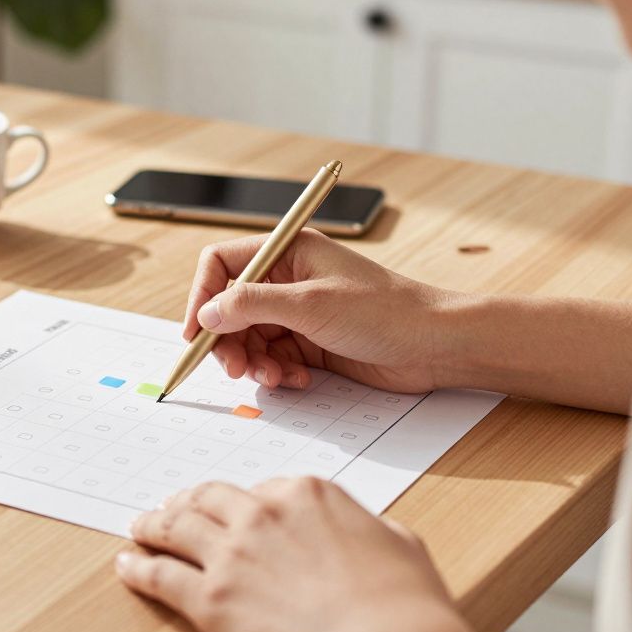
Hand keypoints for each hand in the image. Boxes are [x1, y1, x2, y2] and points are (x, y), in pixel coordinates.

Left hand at [116, 478, 495, 631]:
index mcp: (309, 493)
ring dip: (152, 524)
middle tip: (172, 507)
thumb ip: (368, 527)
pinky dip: (138, 567)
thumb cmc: (408, 608)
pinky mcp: (212, 599)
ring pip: (175, 526)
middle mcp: (264, 513)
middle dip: (187, 501)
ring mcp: (233, 554)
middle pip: (209, 498)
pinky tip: (127, 565)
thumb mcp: (399, 543)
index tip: (231, 509)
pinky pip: (160, 575)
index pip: (262, 489)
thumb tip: (364, 532)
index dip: (244, 502)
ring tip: (139, 527)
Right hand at [184, 230, 459, 392]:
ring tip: (276, 377)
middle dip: (228, 340)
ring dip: (255, 362)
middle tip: (235, 368)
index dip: (202, 297)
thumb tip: (206, 314)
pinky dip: (277, 373)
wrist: (435, 346)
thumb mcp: (311, 304)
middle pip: (230, 308)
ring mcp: (299, 312)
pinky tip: (300, 380)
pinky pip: (273, 358)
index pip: (222, 265)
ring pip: (249, 338)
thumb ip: (251, 306)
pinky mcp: (311, 343)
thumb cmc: (384, 311)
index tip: (196, 333)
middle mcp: (288, 279)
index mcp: (288, 251)